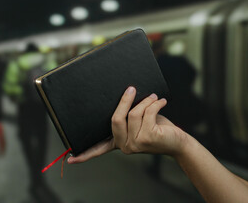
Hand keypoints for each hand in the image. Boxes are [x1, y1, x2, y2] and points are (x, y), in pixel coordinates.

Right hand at [68, 86, 187, 163]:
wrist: (178, 141)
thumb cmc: (157, 128)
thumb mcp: (138, 122)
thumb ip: (127, 115)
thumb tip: (123, 92)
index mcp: (119, 142)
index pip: (98, 149)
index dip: (84, 154)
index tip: (70, 159)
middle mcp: (125, 146)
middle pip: (115, 120)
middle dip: (124, 101)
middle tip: (131, 88)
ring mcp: (136, 144)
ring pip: (133, 114)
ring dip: (145, 101)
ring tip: (154, 97)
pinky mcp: (148, 139)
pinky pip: (146, 114)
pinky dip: (155, 104)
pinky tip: (161, 102)